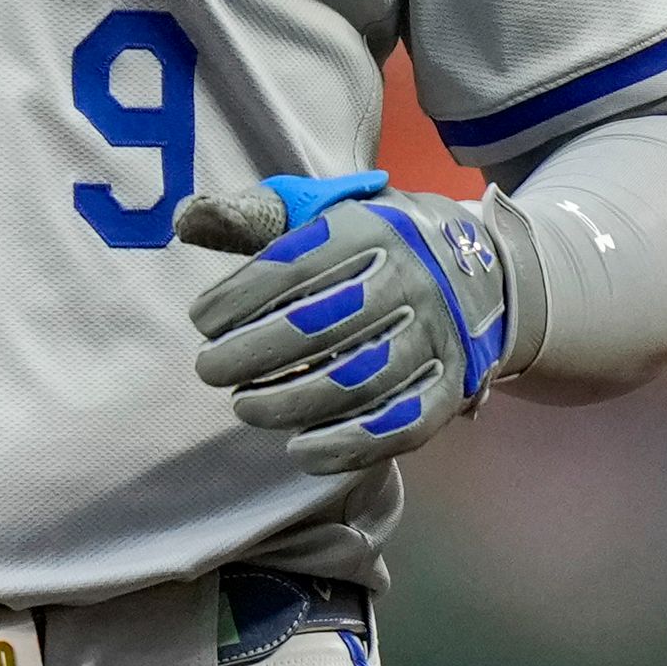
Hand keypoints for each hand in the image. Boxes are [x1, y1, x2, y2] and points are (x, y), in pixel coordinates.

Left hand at [178, 171, 516, 474]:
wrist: (480, 267)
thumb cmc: (372, 244)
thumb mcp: (323, 214)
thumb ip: (256, 221)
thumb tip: (186, 219)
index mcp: (368, 229)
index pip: (289, 267)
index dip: (235, 298)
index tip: (199, 321)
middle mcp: (408, 279)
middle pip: (317, 327)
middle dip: (249, 355)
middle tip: (208, 370)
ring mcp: (435, 335)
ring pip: (356, 381)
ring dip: (289, 403)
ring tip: (244, 407)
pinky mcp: (453, 385)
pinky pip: (402, 426)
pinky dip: (348, 446)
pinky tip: (301, 451)